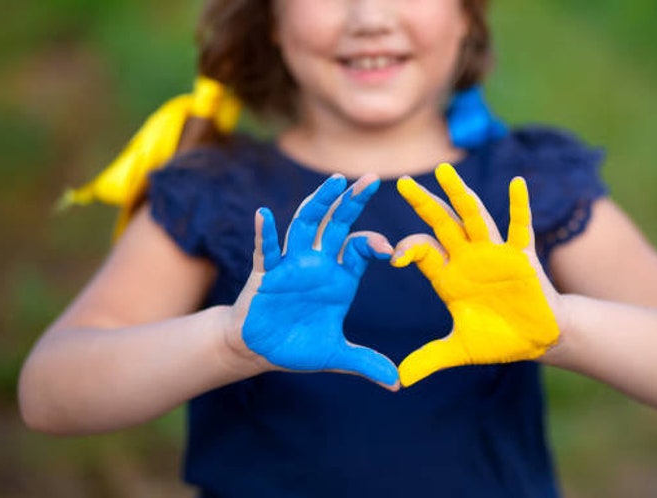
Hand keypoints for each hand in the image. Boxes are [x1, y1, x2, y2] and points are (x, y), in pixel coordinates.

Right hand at [232, 174, 399, 389]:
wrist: (258, 350)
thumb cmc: (297, 345)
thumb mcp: (336, 355)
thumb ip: (365, 363)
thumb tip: (397, 383)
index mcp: (339, 278)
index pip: (360, 248)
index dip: (374, 243)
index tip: (389, 250)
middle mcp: (317, 264)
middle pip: (337, 224)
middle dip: (353, 202)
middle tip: (372, 179)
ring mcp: (291, 265)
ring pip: (305, 226)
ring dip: (319, 204)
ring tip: (335, 182)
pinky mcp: (266, 274)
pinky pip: (266, 251)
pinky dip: (265, 234)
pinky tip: (264, 215)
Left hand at [392, 163, 560, 386]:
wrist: (538, 340)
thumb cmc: (499, 339)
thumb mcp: (460, 350)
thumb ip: (430, 358)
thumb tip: (399, 380)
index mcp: (448, 277)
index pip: (422, 252)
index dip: (408, 249)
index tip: (394, 256)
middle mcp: (467, 259)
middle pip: (441, 224)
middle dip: (423, 205)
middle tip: (401, 183)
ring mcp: (494, 254)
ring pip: (474, 218)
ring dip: (461, 196)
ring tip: (446, 172)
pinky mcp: (522, 257)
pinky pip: (520, 228)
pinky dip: (519, 206)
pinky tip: (516, 183)